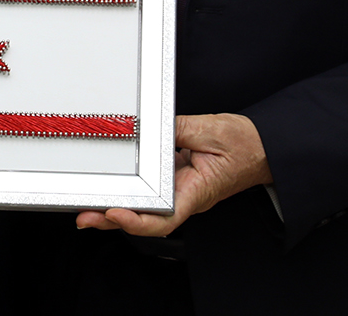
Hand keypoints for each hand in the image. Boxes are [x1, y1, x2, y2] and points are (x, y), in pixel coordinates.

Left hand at [76, 113, 270, 236]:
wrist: (263, 147)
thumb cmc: (244, 144)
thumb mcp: (209, 130)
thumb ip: (176, 129)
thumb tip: (147, 127)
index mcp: (196, 192)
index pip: (163, 219)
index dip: (136, 221)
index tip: (114, 213)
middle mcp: (185, 197)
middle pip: (145, 218)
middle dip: (112, 219)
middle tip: (84, 216)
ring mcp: (179, 189)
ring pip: (144, 206)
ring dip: (115, 207)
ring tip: (87, 208)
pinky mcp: (176, 177)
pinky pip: (150, 189)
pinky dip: (129, 190)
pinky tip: (111, 187)